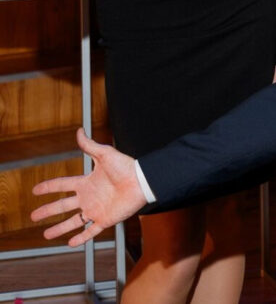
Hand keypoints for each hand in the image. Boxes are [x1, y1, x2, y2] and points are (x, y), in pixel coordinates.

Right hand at [31, 129, 146, 246]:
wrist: (142, 182)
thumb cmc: (126, 167)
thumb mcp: (105, 154)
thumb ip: (90, 146)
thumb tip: (79, 131)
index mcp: (87, 182)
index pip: (63, 185)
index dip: (49, 187)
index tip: (35, 190)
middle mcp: (89, 197)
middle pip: (63, 206)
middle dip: (48, 211)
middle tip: (33, 216)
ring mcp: (96, 210)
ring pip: (73, 222)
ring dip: (59, 228)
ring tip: (46, 235)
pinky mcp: (105, 219)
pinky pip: (91, 231)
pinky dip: (81, 238)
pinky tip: (70, 243)